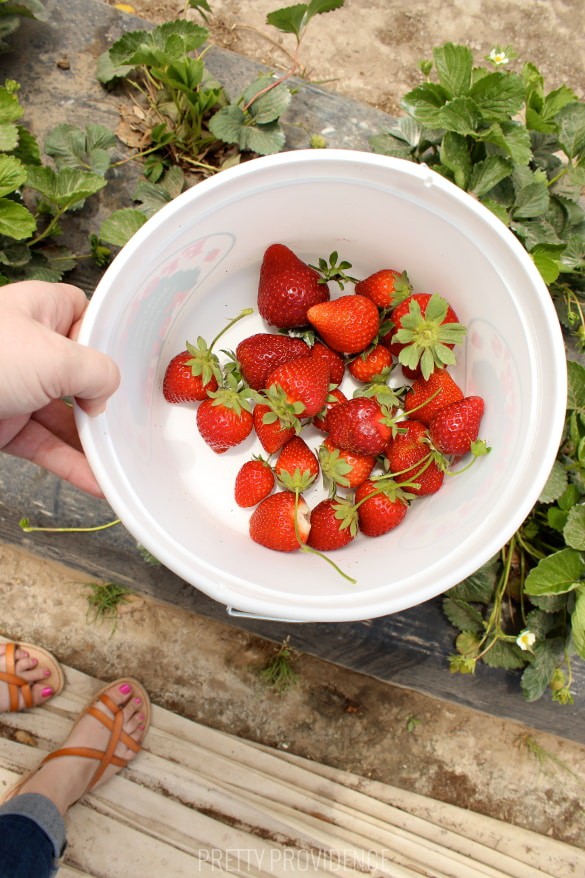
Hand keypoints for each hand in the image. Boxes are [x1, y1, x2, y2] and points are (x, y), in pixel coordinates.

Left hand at [0, 281, 119, 496]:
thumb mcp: (55, 357)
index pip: (80, 314)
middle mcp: (26, 347)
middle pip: (77, 373)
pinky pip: (45, 445)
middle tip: (126, 417)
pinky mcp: (3, 424)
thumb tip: (105, 393)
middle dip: (102, 398)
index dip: (102, 336)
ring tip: (118, 462)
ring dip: (90, 441)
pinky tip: (95, 480)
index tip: (125, 362)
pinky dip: (70, 464)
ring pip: (62, 415)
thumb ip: (96, 371)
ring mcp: (14, 388)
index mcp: (36, 311)